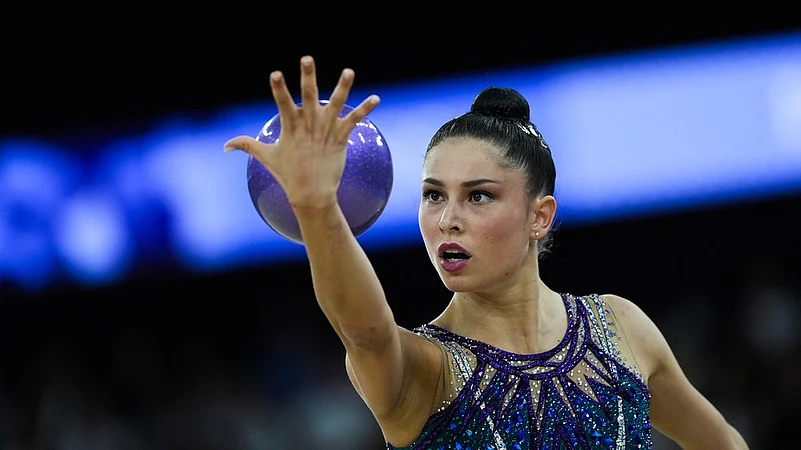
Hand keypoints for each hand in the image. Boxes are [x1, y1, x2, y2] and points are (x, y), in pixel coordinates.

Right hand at [224, 56, 379, 209]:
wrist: (312, 195)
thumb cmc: (288, 175)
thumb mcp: (266, 158)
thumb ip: (247, 145)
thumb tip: (225, 145)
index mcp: (290, 127)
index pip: (282, 103)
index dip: (279, 88)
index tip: (276, 73)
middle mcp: (309, 125)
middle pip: (309, 96)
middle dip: (307, 77)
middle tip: (307, 59)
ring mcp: (326, 131)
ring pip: (336, 104)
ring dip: (343, 87)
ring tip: (349, 71)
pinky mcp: (340, 138)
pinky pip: (354, 121)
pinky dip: (365, 110)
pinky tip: (376, 99)